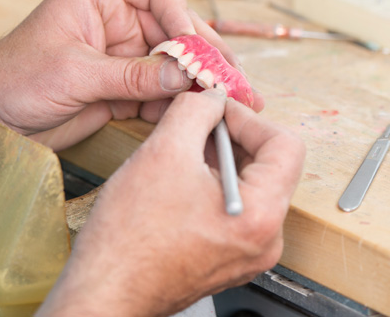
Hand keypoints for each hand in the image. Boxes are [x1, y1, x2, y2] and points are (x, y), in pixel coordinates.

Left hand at [0, 0, 261, 149]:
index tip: (190, 46)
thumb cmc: (7, 79)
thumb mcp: (72, 74)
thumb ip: (132, 75)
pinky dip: (179, 105)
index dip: (179, 10)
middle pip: (175, 25)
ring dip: (199, 82)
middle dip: (203, 52)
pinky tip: (196, 117)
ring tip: (228, 101)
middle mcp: (114, 22)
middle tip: (229, 79)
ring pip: (174, 62)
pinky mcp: (120, 88)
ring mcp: (120, 56)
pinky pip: (160, 92)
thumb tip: (184, 74)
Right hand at [37, 87, 304, 316]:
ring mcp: (247, 253)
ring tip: (181, 153)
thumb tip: (212, 97)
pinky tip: (178, 182)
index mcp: (261, 215)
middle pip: (269, 166)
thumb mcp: (164, 151)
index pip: (285, 145)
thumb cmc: (129, 239)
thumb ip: (197, 110)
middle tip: (197, 125)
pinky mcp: (227, 259)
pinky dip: (210, 185)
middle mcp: (264, 239)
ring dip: (218, 160)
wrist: (105, 292)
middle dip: (232, 137)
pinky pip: (233, 208)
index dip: (248, 118)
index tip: (217, 110)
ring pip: (248, 186)